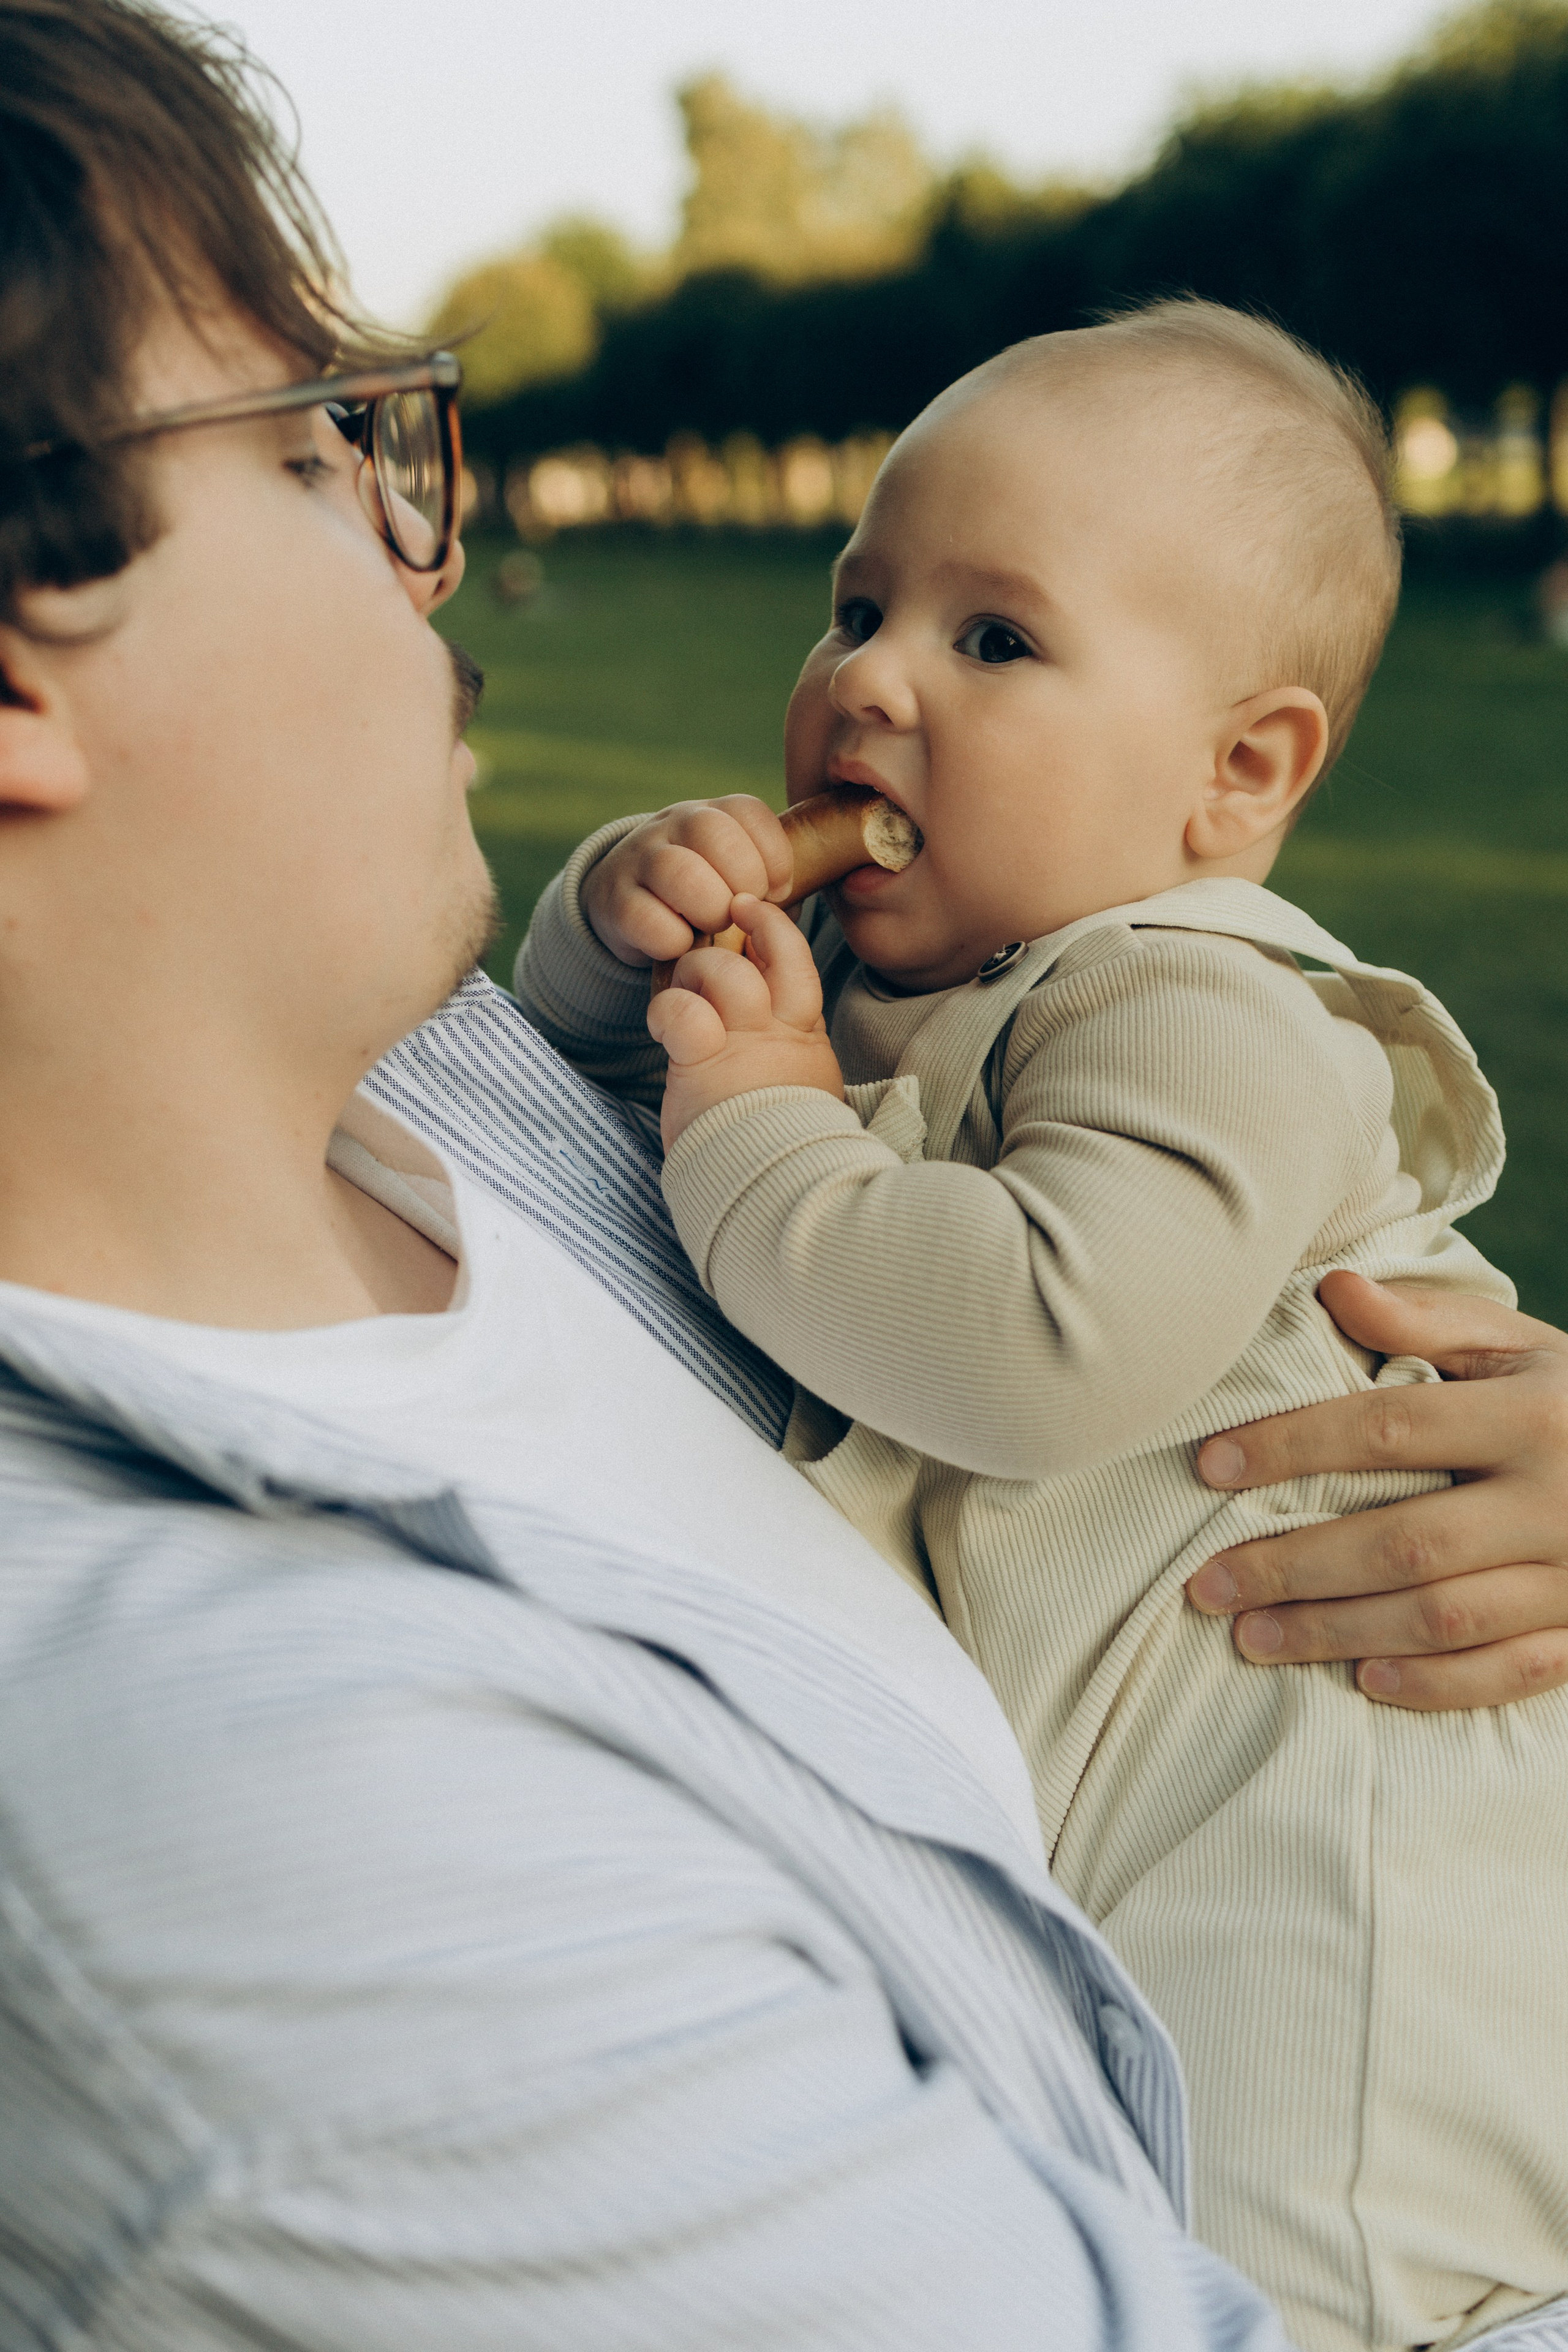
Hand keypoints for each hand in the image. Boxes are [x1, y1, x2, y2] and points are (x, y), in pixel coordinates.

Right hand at [581, 796, 792, 967]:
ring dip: (710, 909)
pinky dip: (673, 941)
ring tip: (714, 927)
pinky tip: (680, 944)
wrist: (626, 902)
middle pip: (712, 831)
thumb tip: (783, 908)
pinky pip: (646, 919)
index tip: (777, 891)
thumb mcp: (735, 875)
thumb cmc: (703, 894)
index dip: (774, 856)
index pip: (748, 812)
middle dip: (744, 879)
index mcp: (710, 813)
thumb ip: (767, 883)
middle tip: (744, 910)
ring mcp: (639, 860)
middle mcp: (672, 826)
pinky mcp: (615, 902)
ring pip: (679, 871)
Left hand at [647, 896, 844, 1149]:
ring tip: (682, 995)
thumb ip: (791, 1058)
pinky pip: (682, 1010)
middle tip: (708, 947)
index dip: (772, 931)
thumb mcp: (805, 1096)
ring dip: (694, 970)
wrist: (780, 1193)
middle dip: (734, 936)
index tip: (750, 914)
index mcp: (805, 1039)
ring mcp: (746, 1044)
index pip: (796, 963)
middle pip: (767, 952)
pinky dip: (666, 1009)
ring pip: (724, 970)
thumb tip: (777, 1038)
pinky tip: (662, 1029)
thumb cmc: (783, 1152)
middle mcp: (781, 1033)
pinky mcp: (706, 1063)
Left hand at [1186, 1272, 1567, 1708]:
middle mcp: (1557, 1502)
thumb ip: (1428, 1323)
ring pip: (1445, 1618)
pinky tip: (1365, 1682)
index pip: (1391, 1431)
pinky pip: (1512, 1672)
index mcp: (1534, 1417)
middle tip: (1205, 1584)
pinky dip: (1438, 1684)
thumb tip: (1332, 1288)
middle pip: (1405, 1542)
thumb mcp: (1524, 1347)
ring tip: (1251, 1638)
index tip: (1210, 1464)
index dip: (1294, 1446)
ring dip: (1340, 1633)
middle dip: (1296, 1567)